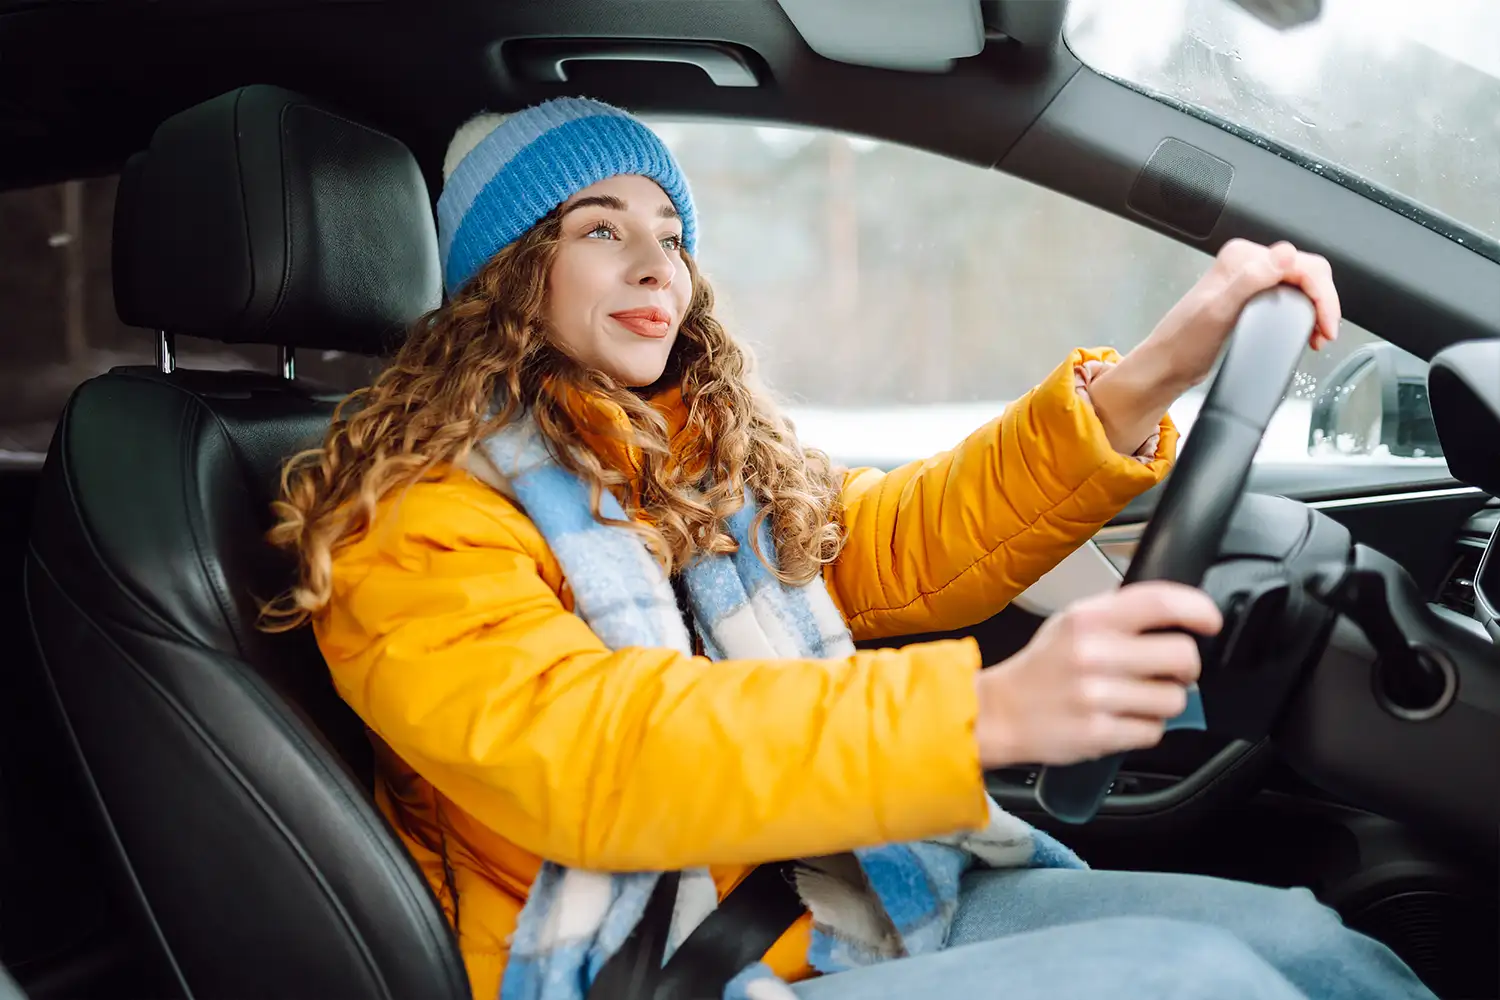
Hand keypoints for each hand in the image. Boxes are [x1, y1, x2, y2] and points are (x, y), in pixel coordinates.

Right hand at [974, 582, 1222, 767]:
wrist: (998, 712)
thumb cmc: (1043, 667)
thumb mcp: (1072, 622)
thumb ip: (1119, 614)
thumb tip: (1177, 614)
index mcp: (1089, 618)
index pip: (1161, 602)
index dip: (1199, 610)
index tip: (1209, 622)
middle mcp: (1093, 653)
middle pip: (1183, 656)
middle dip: (1185, 668)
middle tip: (1170, 673)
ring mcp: (1096, 696)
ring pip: (1173, 700)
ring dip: (1162, 703)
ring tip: (1133, 700)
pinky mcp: (1098, 733)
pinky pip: (1153, 732)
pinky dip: (1143, 729)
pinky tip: (1120, 720)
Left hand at [1088, 239, 1341, 454]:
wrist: (1167, 365)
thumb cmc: (1184, 342)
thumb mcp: (1219, 310)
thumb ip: (1251, 279)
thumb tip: (1286, 254)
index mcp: (1242, 258)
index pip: (1301, 263)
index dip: (1322, 294)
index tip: (1326, 324)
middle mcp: (1248, 264)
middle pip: (1307, 271)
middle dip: (1324, 301)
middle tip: (1326, 333)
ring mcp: (1250, 281)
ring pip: (1302, 284)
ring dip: (1317, 308)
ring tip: (1318, 335)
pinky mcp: (1252, 299)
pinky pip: (1291, 297)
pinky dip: (1305, 312)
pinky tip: (1305, 330)